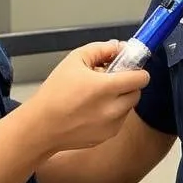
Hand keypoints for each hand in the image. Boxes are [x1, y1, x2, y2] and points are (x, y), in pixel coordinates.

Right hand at [30, 41, 149, 151]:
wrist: (41, 126)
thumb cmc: (54, 93)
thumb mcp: (74, 60)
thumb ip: (100, 49)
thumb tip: (118, 47)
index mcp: (106, 87)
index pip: (141, 78)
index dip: (136, 70)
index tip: (127, 68)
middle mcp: (113, 108)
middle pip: (137, 92)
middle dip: (127, 84)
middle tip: (109, 81)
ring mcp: (112, 124)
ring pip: (128, 107)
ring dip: (119, 99)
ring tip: (97, 97)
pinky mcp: (107, 136)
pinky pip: (118, 121)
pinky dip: (111, 114)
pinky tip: (91, 110)